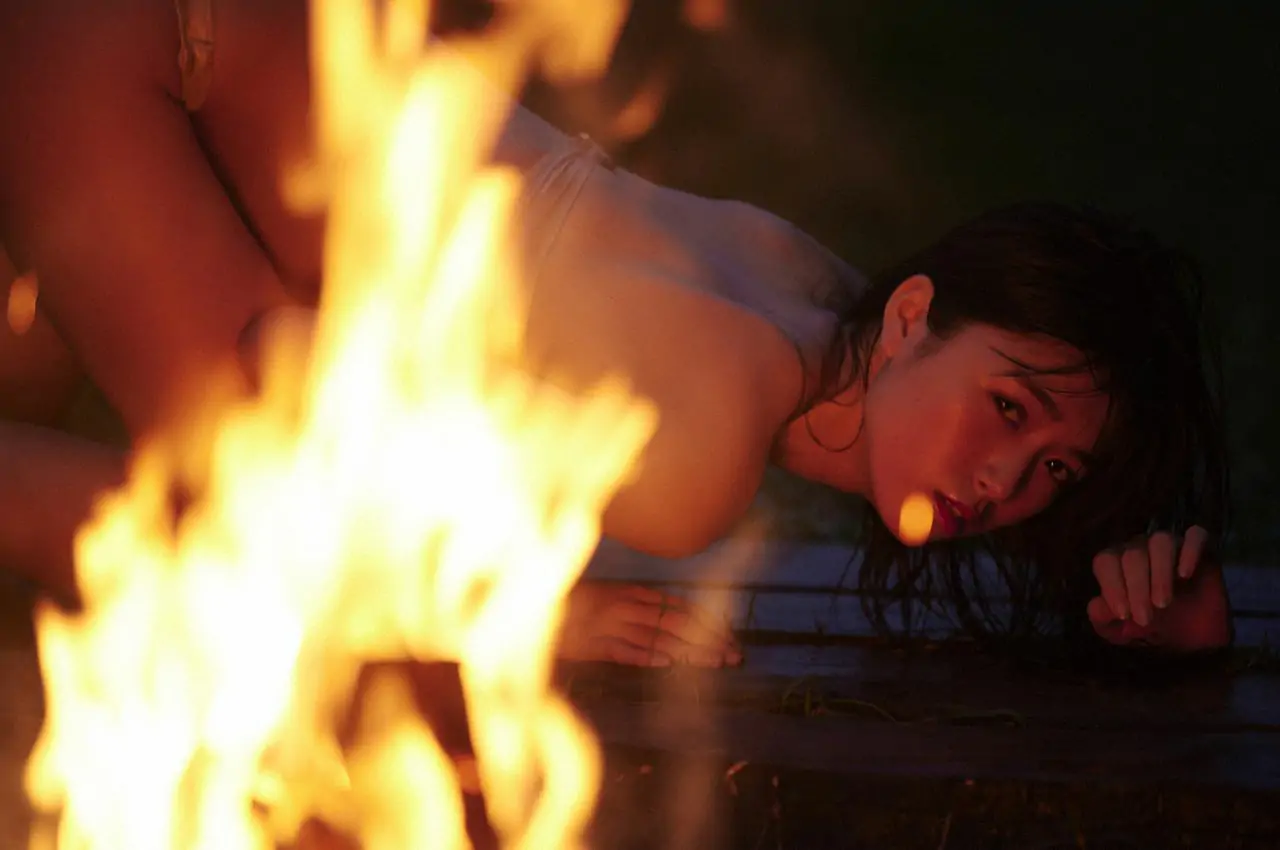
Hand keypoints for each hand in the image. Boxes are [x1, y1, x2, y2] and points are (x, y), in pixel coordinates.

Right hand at [558, 581, 741, 667]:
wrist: (533, 607)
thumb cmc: (575, 604)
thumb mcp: (611, 596)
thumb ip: (639, 605)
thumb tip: (674, 621)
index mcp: (633, 592)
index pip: (680, 607)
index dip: (708, 622)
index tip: (731, 637)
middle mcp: (627, 606)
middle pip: (677, 623)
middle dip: (709, 639)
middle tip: (735, 655)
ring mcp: (611, 624)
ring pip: (659, 637)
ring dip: (690, 651)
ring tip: (716, 663)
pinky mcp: (594, 644)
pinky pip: (626, 650)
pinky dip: (649, 656)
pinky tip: (671, 663)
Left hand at [1087, 526, 1231, 650]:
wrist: (1202, 636)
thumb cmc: (1157, 628)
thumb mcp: (1125, 633)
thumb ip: (1105, 621)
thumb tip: (1095, 605)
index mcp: (1119, 564)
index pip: (1105, 561)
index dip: (1112, 586)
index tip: (1123, 614)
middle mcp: (1143, 549)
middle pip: (1132, 554)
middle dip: (1136, 588)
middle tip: (1144, 619)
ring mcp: (1173, 545)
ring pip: (1160, 541)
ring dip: (1160, 572)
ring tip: (1163, 602)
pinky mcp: (1204, 548)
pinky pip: (1195, 535)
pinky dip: (1190, 551)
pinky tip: (1186, 574)